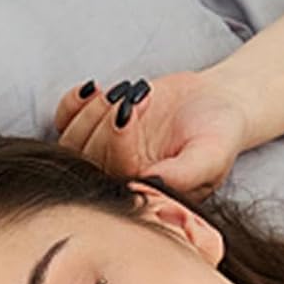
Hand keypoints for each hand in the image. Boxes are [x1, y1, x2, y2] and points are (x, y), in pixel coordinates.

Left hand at [52, 71, 248, 202]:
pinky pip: (64, 122)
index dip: (117, 141)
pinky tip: (96, 89)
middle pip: (88, 159)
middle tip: (135, 97)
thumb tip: (147, 183)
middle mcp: (123, 179)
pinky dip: (72, 103)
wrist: (217, 105)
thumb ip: (183, 174)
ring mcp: (106, 155)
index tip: (135, 109)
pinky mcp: (96, 129)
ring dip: (91, 110)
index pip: (115, 175)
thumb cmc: (220, 134)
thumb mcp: (211, 156)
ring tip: (126, 92)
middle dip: (104, 121)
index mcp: (148, 193)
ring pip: (73, 142)